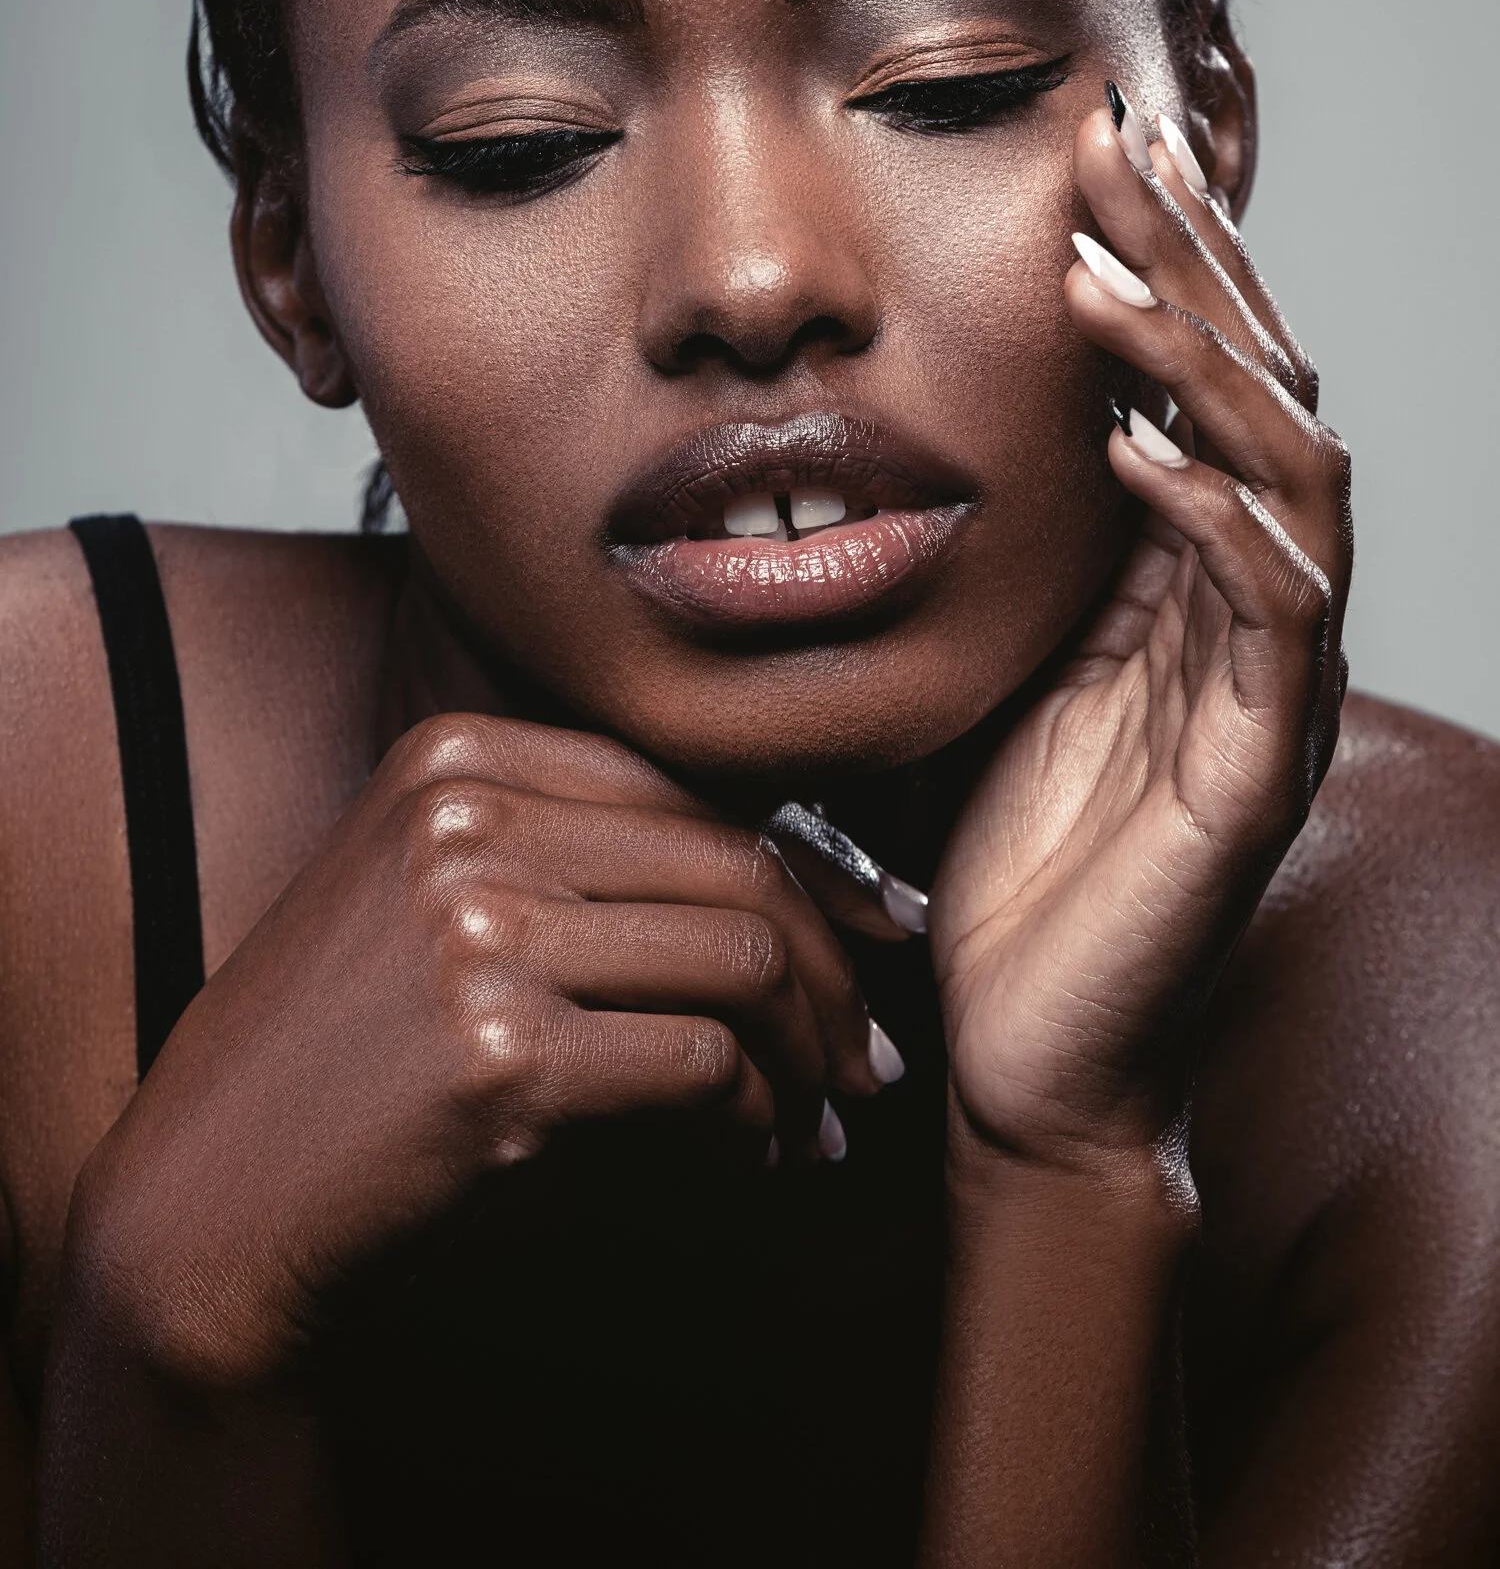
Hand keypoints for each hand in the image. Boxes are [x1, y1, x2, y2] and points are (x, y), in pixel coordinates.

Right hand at [68, 715, 912, 1388]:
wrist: (211, 1199)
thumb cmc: (342, 1057)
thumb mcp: (433, 897)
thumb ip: (576, 855)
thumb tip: (800, 869)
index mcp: (453, 756)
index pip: (687, 787)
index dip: (809, 862)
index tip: (874, 929)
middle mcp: (466, 820)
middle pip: (736, 861)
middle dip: (835, 965)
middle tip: (865, 1053)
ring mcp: (478, 930)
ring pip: (743, 957)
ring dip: (807, 1052)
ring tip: (818, 1114)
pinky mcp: (502, 1054)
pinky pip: (704, 1065)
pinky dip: (755, 1117)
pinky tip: (750, 1152)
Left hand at [931, 90, 1350, 1168]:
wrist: (1025, 1051)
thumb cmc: (1008, 861)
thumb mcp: (996, 660)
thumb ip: (1014, 550)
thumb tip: (950, 417)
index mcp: (1189, 573)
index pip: (1203, 378)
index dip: (1164, 255)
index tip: (1089, 140)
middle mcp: (1250, 607)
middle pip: (1262, 390)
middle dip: (1190, 261)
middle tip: (1109, 147)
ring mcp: (1265, 685)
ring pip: (1288, 479)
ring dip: (1198, 367)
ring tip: (1098, 279)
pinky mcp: (1256, 772)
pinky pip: (1272, 619)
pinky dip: (1214, 521)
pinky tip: (1140, 452)